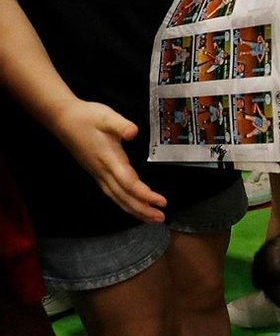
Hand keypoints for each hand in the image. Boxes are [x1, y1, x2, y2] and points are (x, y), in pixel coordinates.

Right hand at [52, 100, 166, 222]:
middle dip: (142, 209)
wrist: (62, 119)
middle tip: (161, 218)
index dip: (145, 194)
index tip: (162, 201)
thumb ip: (121, 125)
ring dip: (135, 209)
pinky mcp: (96, 173)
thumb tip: (133, 132)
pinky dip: (124, 203)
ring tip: (151, 218)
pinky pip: (112, 193)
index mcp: (110, 159)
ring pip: (117, 198)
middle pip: (124, 196)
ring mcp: (98, 174)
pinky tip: (132, 208)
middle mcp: (103, 171)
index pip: (129, 183)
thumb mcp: (106, 116)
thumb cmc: (87, 117)